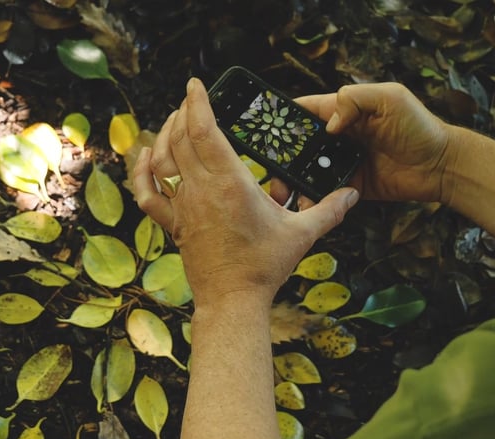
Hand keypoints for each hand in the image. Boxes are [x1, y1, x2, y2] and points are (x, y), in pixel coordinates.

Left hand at [133, 78, 359, 306]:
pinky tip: (145, 156)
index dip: (198, 103)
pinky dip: (142, 171)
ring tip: (175, 120)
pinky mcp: (173, 224)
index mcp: (230, 184)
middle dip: (183, 112)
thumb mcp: (302, 235)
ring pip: (162, 159)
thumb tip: (352, 194)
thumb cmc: (264, 266)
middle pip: (180, 138)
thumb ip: (328, 210)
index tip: (196, 85)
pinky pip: (148, 193)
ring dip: (164, 134)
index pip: (205, 131)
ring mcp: (183, 206)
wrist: (232, 299)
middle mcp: (201, 189)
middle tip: (191, 100)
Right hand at [273, 82, 453, 204]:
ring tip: (282, 190)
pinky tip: (306, 203)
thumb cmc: (420, 127)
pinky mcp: (350, 186)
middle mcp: (339, 136)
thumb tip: (328, 126)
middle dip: (282, 155)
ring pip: (308, 170)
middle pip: (300, 144)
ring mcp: (342, 162)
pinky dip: (314, 198)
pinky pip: (325, 192)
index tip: (264, 127)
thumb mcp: (390, 97)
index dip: (283, 117)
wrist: (441, 166)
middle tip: (269, 168)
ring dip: (294, 179)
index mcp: (344, 111)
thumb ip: (355, 100)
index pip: (305, 111)